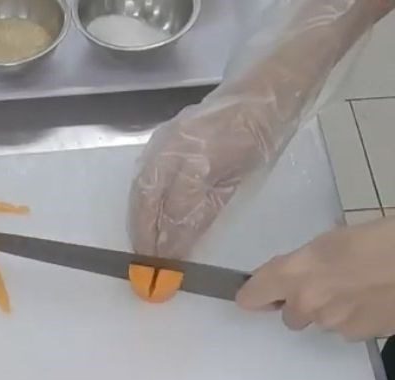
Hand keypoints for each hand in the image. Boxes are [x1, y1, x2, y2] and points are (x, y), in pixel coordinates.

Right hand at [129, 99, 274, 258]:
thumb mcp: (234, 181)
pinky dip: (140, 202)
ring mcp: (162, 142)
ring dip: (138, 221)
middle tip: (146, 263)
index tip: (167, 267)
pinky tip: (144, 219)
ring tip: (141, 246)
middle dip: (144, 235)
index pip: (176, 211)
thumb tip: (179, 246)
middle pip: (149, 201)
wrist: (258, 94)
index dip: (169, 241)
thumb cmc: (254, 141)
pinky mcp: (158, 140)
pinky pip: (142, 177)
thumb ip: (203, 212)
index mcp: (198, 162)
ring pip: (140, 190)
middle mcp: (173, 151)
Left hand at [236, 217, 394, 340]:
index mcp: (296, 272)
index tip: (260, 293)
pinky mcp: (356, 336)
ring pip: (318, 322)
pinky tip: (375, 300)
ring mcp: (332, 323)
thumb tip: (290, 273)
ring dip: (330, 310)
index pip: (251, 296)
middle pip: (287, 315)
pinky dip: (355, 318)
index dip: (255, 294)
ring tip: (360, 288)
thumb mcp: (337, 239)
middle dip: (303, 302)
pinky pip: (345, 330)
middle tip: (329, 283)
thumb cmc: (386, 238)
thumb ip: (305, 262)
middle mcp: (306, 302)